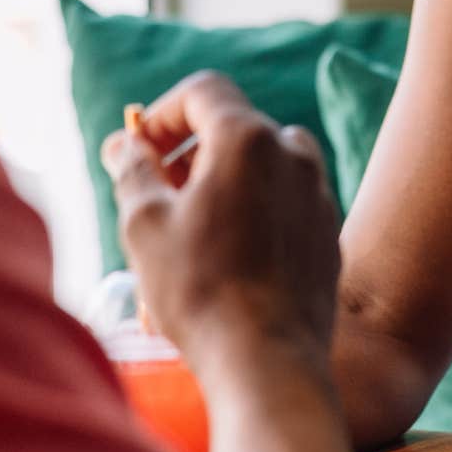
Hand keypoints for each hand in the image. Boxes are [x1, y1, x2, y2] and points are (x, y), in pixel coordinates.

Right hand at [103, 71, 341, 375]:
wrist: (269, 360)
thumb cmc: (199, 289)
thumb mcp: (144, 224)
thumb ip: (133, 170)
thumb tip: (123, 144)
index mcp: (248, 139)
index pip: (203, 91)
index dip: (162, 113)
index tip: (139, 149)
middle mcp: (293, 154)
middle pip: (235, 125)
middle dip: (189, 148)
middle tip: (156, 188)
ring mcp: (318, 192)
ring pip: (265, 162)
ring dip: (225, 176)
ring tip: (192, 220)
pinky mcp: (328, 230)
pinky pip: (285, 199)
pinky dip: (254, 206)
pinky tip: (228, 251)